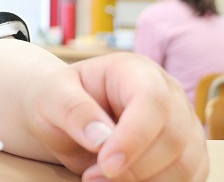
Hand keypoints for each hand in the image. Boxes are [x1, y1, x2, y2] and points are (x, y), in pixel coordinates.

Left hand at [25, 52, 207, 180]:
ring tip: (100, 180)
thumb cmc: (60, 99)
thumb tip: (100, 139)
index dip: (134, 137)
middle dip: (134, 167)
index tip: (106, 164)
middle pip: (173, 138)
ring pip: (185, 165)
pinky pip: (188, 180)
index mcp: (136, 71)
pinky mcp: (188, 156)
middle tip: (92, 176)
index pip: (152, 101)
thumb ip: (73, 110)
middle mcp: (169, 95)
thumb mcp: (52, 95)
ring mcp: (184, 125)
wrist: (66, 113)